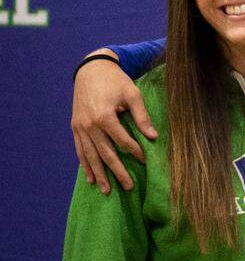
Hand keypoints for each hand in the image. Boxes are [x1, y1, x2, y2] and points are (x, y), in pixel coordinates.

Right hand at [70, 49, 155, 193]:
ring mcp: (80, 127)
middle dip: (118, 172)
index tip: (145, 161)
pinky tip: (90, 178)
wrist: (91, 69)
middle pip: (106, 154)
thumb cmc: (116, 81)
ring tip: (108, 190)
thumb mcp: (133, 94)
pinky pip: (80, 150)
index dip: (135, 152)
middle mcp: (89, 125)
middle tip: (129, 187)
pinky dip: (85, 165)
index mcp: (104, 117)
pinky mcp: (75, 127)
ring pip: (90, 156)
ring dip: (100, 174)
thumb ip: (142, 116)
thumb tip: (154, 137)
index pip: (122, 142)